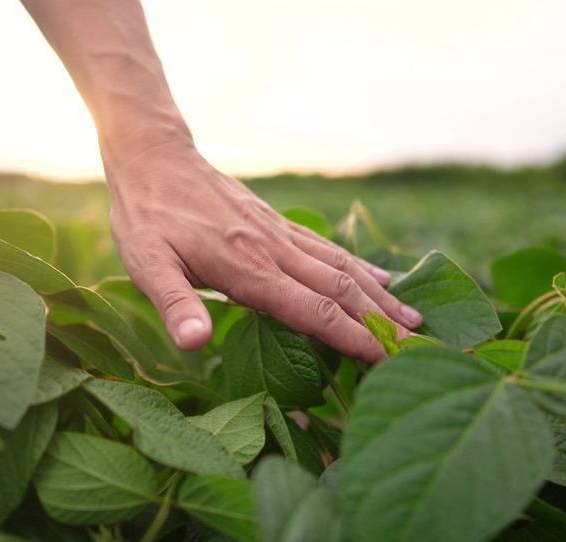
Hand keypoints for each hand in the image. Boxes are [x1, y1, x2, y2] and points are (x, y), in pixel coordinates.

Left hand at [106, 139, 422, 361]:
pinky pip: (327, 247)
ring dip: (378, 294)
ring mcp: (280, 234)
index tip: (386, 359)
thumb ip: (175, 304)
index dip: (352, 337)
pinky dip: (358, 266)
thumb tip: (193, 344)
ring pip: (341, 266)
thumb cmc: (146, 218)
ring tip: (413, 317)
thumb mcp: (148, 264)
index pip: (313, 310)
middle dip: (380, 320)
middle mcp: (274, 250)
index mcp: (248, 269)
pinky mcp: (277, 223)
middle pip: (340, 289)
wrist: (155, 157)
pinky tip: (377, 277)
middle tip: (418, 347)